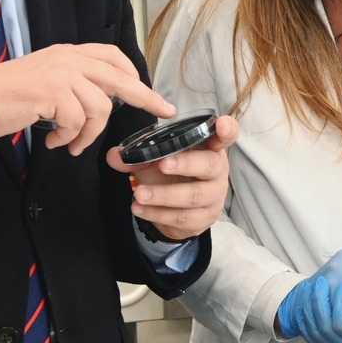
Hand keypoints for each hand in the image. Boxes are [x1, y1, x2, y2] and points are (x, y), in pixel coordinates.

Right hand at [0, 43, 172, 155]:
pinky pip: (78, 122)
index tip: (149, 92)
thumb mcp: (45, 78)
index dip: (133, 74)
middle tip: (164, 111)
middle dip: (147, 97)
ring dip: (89, 133)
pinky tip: (54, 140)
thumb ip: (72, 83)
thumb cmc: (7, 95)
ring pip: (100, 107)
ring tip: (72, 143)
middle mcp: (68, 58)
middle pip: (120, 78)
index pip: (112, 56)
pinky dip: (69, 137)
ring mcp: (62, 73)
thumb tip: (101, 102)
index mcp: (68, 53)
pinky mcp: (53, 92)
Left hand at [106, 115, 237, 240]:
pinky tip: (139, 209)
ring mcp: (214, 196)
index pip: (226, 136)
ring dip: (163, 195)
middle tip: (162, 165)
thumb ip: (136, 155)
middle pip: (208, 166)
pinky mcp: (204, 218)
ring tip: (139, 194)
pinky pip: (182, 217)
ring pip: (193, 196)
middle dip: (185, 164)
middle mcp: (217, 171)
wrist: (175, 210)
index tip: (220, 124)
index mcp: (209, 148)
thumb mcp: (154, 161)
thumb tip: (115, 155)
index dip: (227, 130)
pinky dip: (157, 213)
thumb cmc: (171, 175)